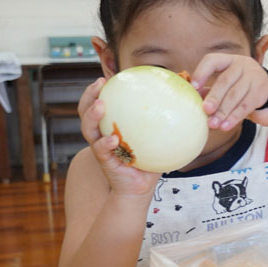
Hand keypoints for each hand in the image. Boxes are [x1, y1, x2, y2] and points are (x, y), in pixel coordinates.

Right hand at [78, 77, 161, 195]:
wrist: (140, 188)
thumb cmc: (150, 160)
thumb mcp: (158, 137)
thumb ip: (165, 119)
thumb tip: (182, 96)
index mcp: (110, 126)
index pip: (98, 104)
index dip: (96, 91)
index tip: (104, 78)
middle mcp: (100, 135)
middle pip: (85, 112)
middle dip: (88, 96)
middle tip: (99, 84)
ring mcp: (100, 148)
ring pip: (88, 129)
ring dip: (92, 116)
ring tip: (101, 106)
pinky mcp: (104, 162)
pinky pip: (101, 151)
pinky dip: (105, 143)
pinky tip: (113, 139)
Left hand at [191, 54, 267, 128]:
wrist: (267, 95)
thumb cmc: (239, 89)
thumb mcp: (225, 86)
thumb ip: (209, 90)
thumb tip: (191, 99)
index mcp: (228, 60)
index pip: (212, 61)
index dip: (201, 73)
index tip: (193, 87)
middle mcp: (242, 65)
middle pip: (225, 80)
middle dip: (214, 97)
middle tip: (205, 110)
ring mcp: (254, 77)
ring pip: (235, 95)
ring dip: (223, 111)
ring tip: (213, 124)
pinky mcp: (262, 91)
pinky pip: (246, 105)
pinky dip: (234, 117)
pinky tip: (225, 126)